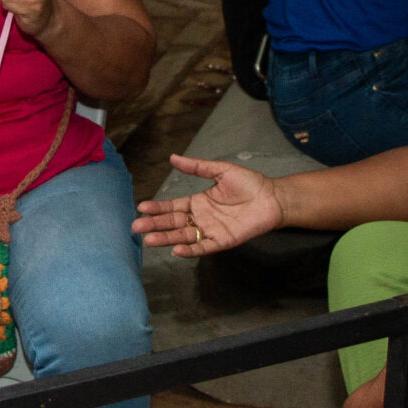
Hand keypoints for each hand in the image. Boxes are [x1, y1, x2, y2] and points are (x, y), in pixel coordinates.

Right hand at [131, 156, 283, 256]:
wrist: (272, 197)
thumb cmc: (249, 183)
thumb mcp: (220, 170)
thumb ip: (197, 167)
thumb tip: (172, 158)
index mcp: (198, 202)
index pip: (172, 207)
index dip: (157, 208)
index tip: (141, 207)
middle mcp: (201, 218)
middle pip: (173, 223)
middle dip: (154, 226)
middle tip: (136, 227)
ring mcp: (210, 231)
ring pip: (183, 237)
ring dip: (166, 239)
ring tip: (149, 240)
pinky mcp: (222, 241)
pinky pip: (203, 247)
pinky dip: (190, 250)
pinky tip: (176, 250)